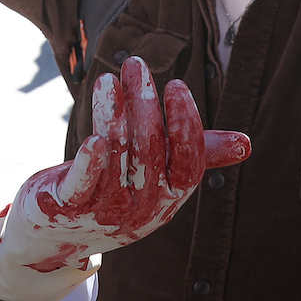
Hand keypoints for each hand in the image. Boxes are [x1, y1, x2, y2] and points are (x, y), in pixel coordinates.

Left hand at [0, 56, 249, 300]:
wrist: (54, 236)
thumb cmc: (112, 194)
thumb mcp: (155, 179)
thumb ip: (194, 156)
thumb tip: (246, 144)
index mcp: (167, 199)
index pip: (188, 165)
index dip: (186, 126)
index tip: (177, 86)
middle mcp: (141, 209)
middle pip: (150, 152)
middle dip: (144, 104)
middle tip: (136, 64)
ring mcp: (105, 212)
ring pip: (117, 157)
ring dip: (113, 115)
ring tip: (108, 79)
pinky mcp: (69, 209)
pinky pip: (85, 184)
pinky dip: (91, 161)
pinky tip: (93, 137)